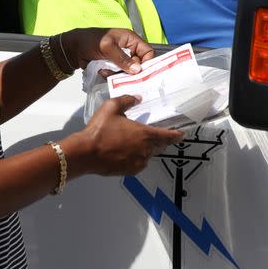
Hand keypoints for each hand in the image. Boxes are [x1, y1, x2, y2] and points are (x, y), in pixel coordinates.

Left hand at [61, 28, 153, 75]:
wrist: (73, 49)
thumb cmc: (89, 41)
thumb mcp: (107, 47)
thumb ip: (122, 58)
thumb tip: (137, 70)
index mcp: (130, 39)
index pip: (148, 51)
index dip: (147, 62)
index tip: (141, 73)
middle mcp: (128, 49)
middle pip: (139, 65)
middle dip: (131, 71)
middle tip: (122, 76)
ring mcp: (121, 59)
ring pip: (128, 72)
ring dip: (119, 74)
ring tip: (107, 71)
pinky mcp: (113, 67)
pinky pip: (119, 76)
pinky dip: (111, 76)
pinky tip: (102, 72)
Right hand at [66, 95, 184, 175]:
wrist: (86, 153)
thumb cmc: (99, 130)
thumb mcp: (112, 107)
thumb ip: (127, 100)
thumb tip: (137, 98)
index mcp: (145, 134)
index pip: (168, 136)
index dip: (176, 135)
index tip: (181, 134)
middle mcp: (145, 150)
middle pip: (160, 146)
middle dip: (161, 141)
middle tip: (157, 135)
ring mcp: (138, 162)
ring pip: (149, 155)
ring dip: (148, 149)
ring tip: (137, 142)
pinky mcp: (130, 171)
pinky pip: (140, 163)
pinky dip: (138, 157)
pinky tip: (127, 151)